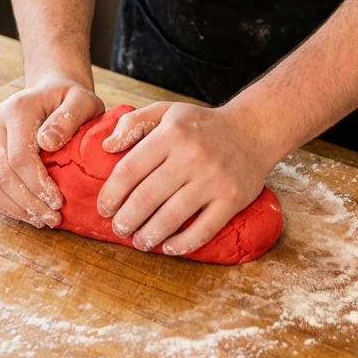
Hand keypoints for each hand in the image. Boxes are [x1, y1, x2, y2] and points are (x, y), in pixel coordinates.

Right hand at [0, 76, 103, 227]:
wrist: (50, 92)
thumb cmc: (69, 100)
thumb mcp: (82, 102)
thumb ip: (68, 119)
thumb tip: (47, 142)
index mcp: (16, 109)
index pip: (19, 157)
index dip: (37, 186)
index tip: (58, 203)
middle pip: (1, 175)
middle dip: (27, 203)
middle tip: (52, 219)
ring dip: (12, 208)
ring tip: (39, 219)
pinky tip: (21, 212)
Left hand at [95, 100, 272, 255]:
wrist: (252, 130)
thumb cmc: (202, 124)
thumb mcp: (167, 111)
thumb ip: (134, 123)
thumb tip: (106, 147)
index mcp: (171, 134)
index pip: (130, 170)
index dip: (112, 194)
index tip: (104, 208)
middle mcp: (191, 156)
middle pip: (146, 198)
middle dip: (126, 219)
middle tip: (119, 229)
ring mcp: (213, 179)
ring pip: (171, 218)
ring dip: (149, 235)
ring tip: (139, 241)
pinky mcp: (232, 199)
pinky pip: (203, 230)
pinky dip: (182, 244)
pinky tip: (168, 246)